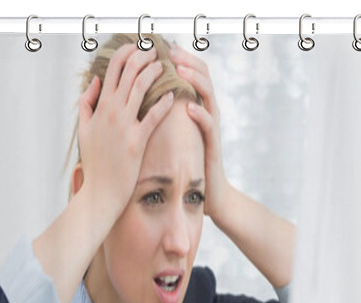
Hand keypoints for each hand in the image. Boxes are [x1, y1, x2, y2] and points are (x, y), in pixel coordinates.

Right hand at [77, 43, 174, 224]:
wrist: (99, 192)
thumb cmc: (94, 163)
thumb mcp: (83, 129)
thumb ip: (86, 103)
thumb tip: (96, 81)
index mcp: (99, 106)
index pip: (112, 69)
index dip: (126, 53)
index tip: (138, 47)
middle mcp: (110, 111)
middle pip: (128, 72)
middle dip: (143, 57)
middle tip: (155, 52)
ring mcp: (123, 126)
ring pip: (140, 88)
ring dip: (153, 73)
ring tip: (164, 68)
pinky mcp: (136, 142)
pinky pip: (152, 117)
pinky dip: (163, 104)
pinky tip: (172, 96)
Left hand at [169, 44, 231, 223]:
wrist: (211, 195)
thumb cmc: (189, 167)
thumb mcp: (176, 136)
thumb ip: (168, 116)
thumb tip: (147, 100)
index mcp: (196, 108)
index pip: (191, 74)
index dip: (180, 59)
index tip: (163, 48)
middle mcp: (207, 114)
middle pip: (203, 77)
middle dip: (188, 62)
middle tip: (173, 52)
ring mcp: (212, 129)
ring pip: (209, 96)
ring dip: (195, 82)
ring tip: (181, 72)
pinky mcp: (213, 146)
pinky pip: (209, 126)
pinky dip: (201, 115)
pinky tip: (190, 108)